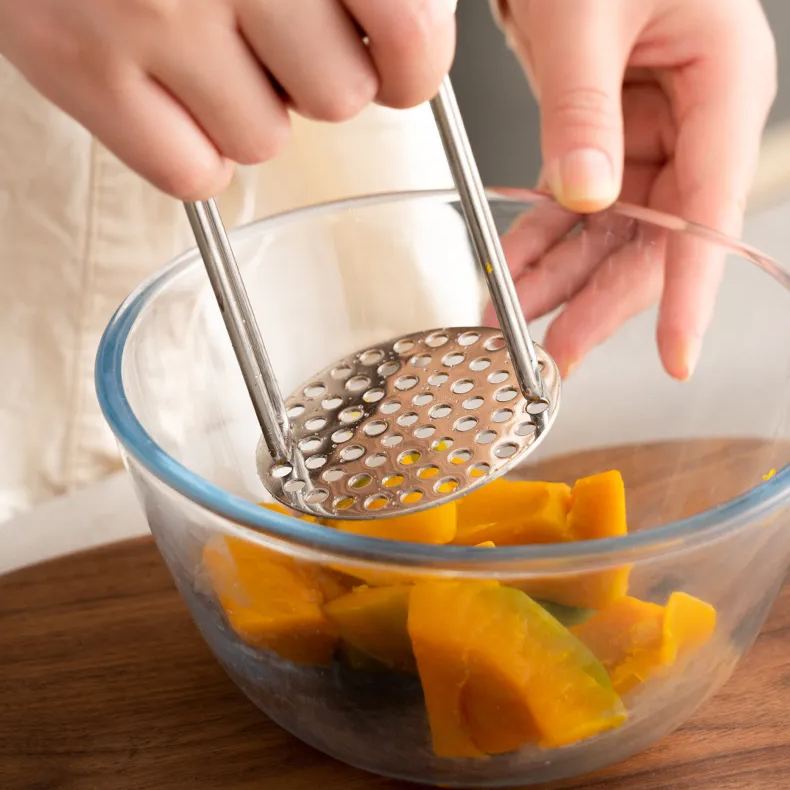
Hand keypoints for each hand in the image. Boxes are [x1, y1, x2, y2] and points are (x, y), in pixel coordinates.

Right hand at [0, 0, 454, 199]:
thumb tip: (419, 38)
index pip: (411, 36)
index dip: (411, 65)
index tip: (397, 64)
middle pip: (339, 99)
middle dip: (314, 76)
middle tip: (267, 30)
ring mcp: (148, 13)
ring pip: (264, 141)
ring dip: (245, 108)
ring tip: (199, 44)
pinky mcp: (80, 63)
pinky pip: (193, 174)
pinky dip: (190, 151)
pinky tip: (167, 92)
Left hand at [495, 0, 775, 378]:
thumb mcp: (583, 14)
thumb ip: (582, 108)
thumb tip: (586, 198)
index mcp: (721, 82)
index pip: (709, 208)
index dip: (691, 292)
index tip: (677, 357)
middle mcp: (695, 116)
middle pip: (655, 235)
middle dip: (600, 298)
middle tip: (556, 353)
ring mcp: (650, 129)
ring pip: (610, 230)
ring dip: (559, 276)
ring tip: (511, 318)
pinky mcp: (607, 133)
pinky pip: (577, 203)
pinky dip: (542, 238)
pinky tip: (511, 268)